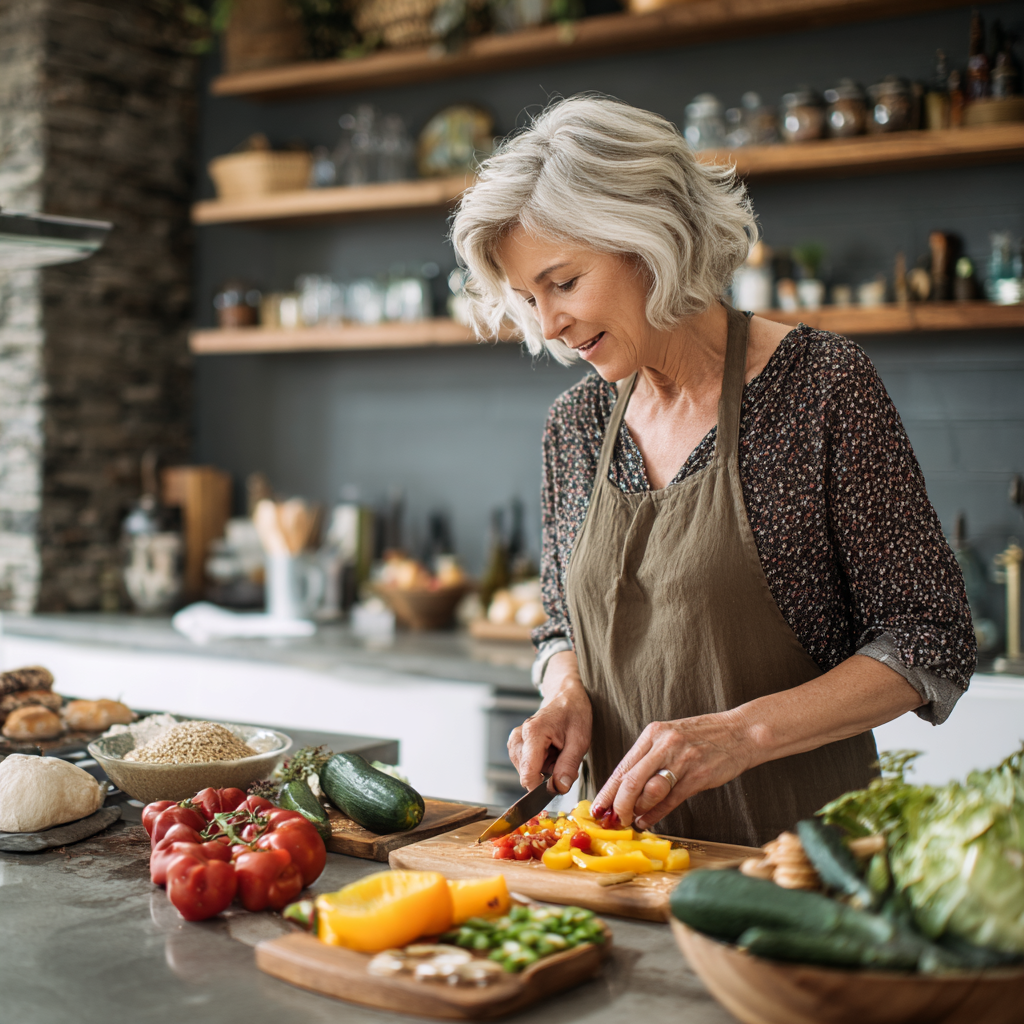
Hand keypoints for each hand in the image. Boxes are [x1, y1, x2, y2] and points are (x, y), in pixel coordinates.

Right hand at [508, 652, 591, 794]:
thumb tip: (558, 788)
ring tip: (558, 752)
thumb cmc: (574, 714)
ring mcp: (515, 739)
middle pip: (527, 774)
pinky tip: (550, 751)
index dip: (540, 788)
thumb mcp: (580, 740)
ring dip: (544, 769)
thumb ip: (568, 766)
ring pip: (527, 771)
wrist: (566, 696)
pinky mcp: (516, 743)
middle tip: (564, 759)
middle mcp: (519, 736)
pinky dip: (540, 763)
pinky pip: (527, 765)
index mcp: (534, 733)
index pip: (528, 774)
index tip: (556, 789)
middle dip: (546, 775)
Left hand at [592, 711, 750, 830]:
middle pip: (631, 781)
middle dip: (618, 805)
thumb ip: (649, 759)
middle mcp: (664, 745)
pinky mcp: (698, 776)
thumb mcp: (670, 738)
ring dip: (636, 811)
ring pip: (649, 792)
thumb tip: (626, 789)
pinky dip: (656, 814)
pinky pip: (671, 800)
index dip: (607, 790)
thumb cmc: (703, 737)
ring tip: (631, 821)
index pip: (623, 766)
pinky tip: (647, 821)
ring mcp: (682, 760)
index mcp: (653, 734)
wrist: (740, 732)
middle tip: (612, 819)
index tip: (597, 806)